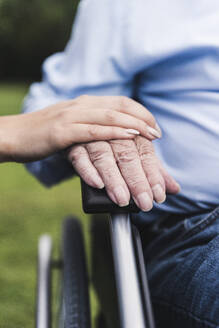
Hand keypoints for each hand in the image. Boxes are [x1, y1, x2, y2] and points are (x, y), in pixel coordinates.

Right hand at [0, 95, 160, 162]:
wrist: (13, 135)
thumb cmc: (44, 135)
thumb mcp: (72, 127)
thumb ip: (91, 128)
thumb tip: (112, 139)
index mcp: (85, 104)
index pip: (120, 102)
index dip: (141, 112)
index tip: (155, 127)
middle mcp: (80, 106)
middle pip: (119, 106)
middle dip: (143, 119)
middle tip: (158, 134)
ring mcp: (70, 117)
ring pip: (108, 116)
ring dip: (133, 125)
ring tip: (150, 136)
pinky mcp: (61, 132)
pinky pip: (91, 132)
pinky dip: (112, 134)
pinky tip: (126, 138)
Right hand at [68, 137, 179, 210]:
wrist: (87, 127)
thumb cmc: (116, 144)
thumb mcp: (137, 154)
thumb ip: (154, 171)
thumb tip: (174, 189)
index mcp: (134, 132)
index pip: (145, 154)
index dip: (153, 175)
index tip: (158, 195)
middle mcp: (115, 132)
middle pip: (127, 155)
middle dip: (137, 181)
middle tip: (144, 203)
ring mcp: (94, 138)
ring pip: (104, 157)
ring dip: (114, 179)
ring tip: (122, 199)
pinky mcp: (75, 145)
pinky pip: (80, 157)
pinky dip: (88, 170)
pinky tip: (97, 184)